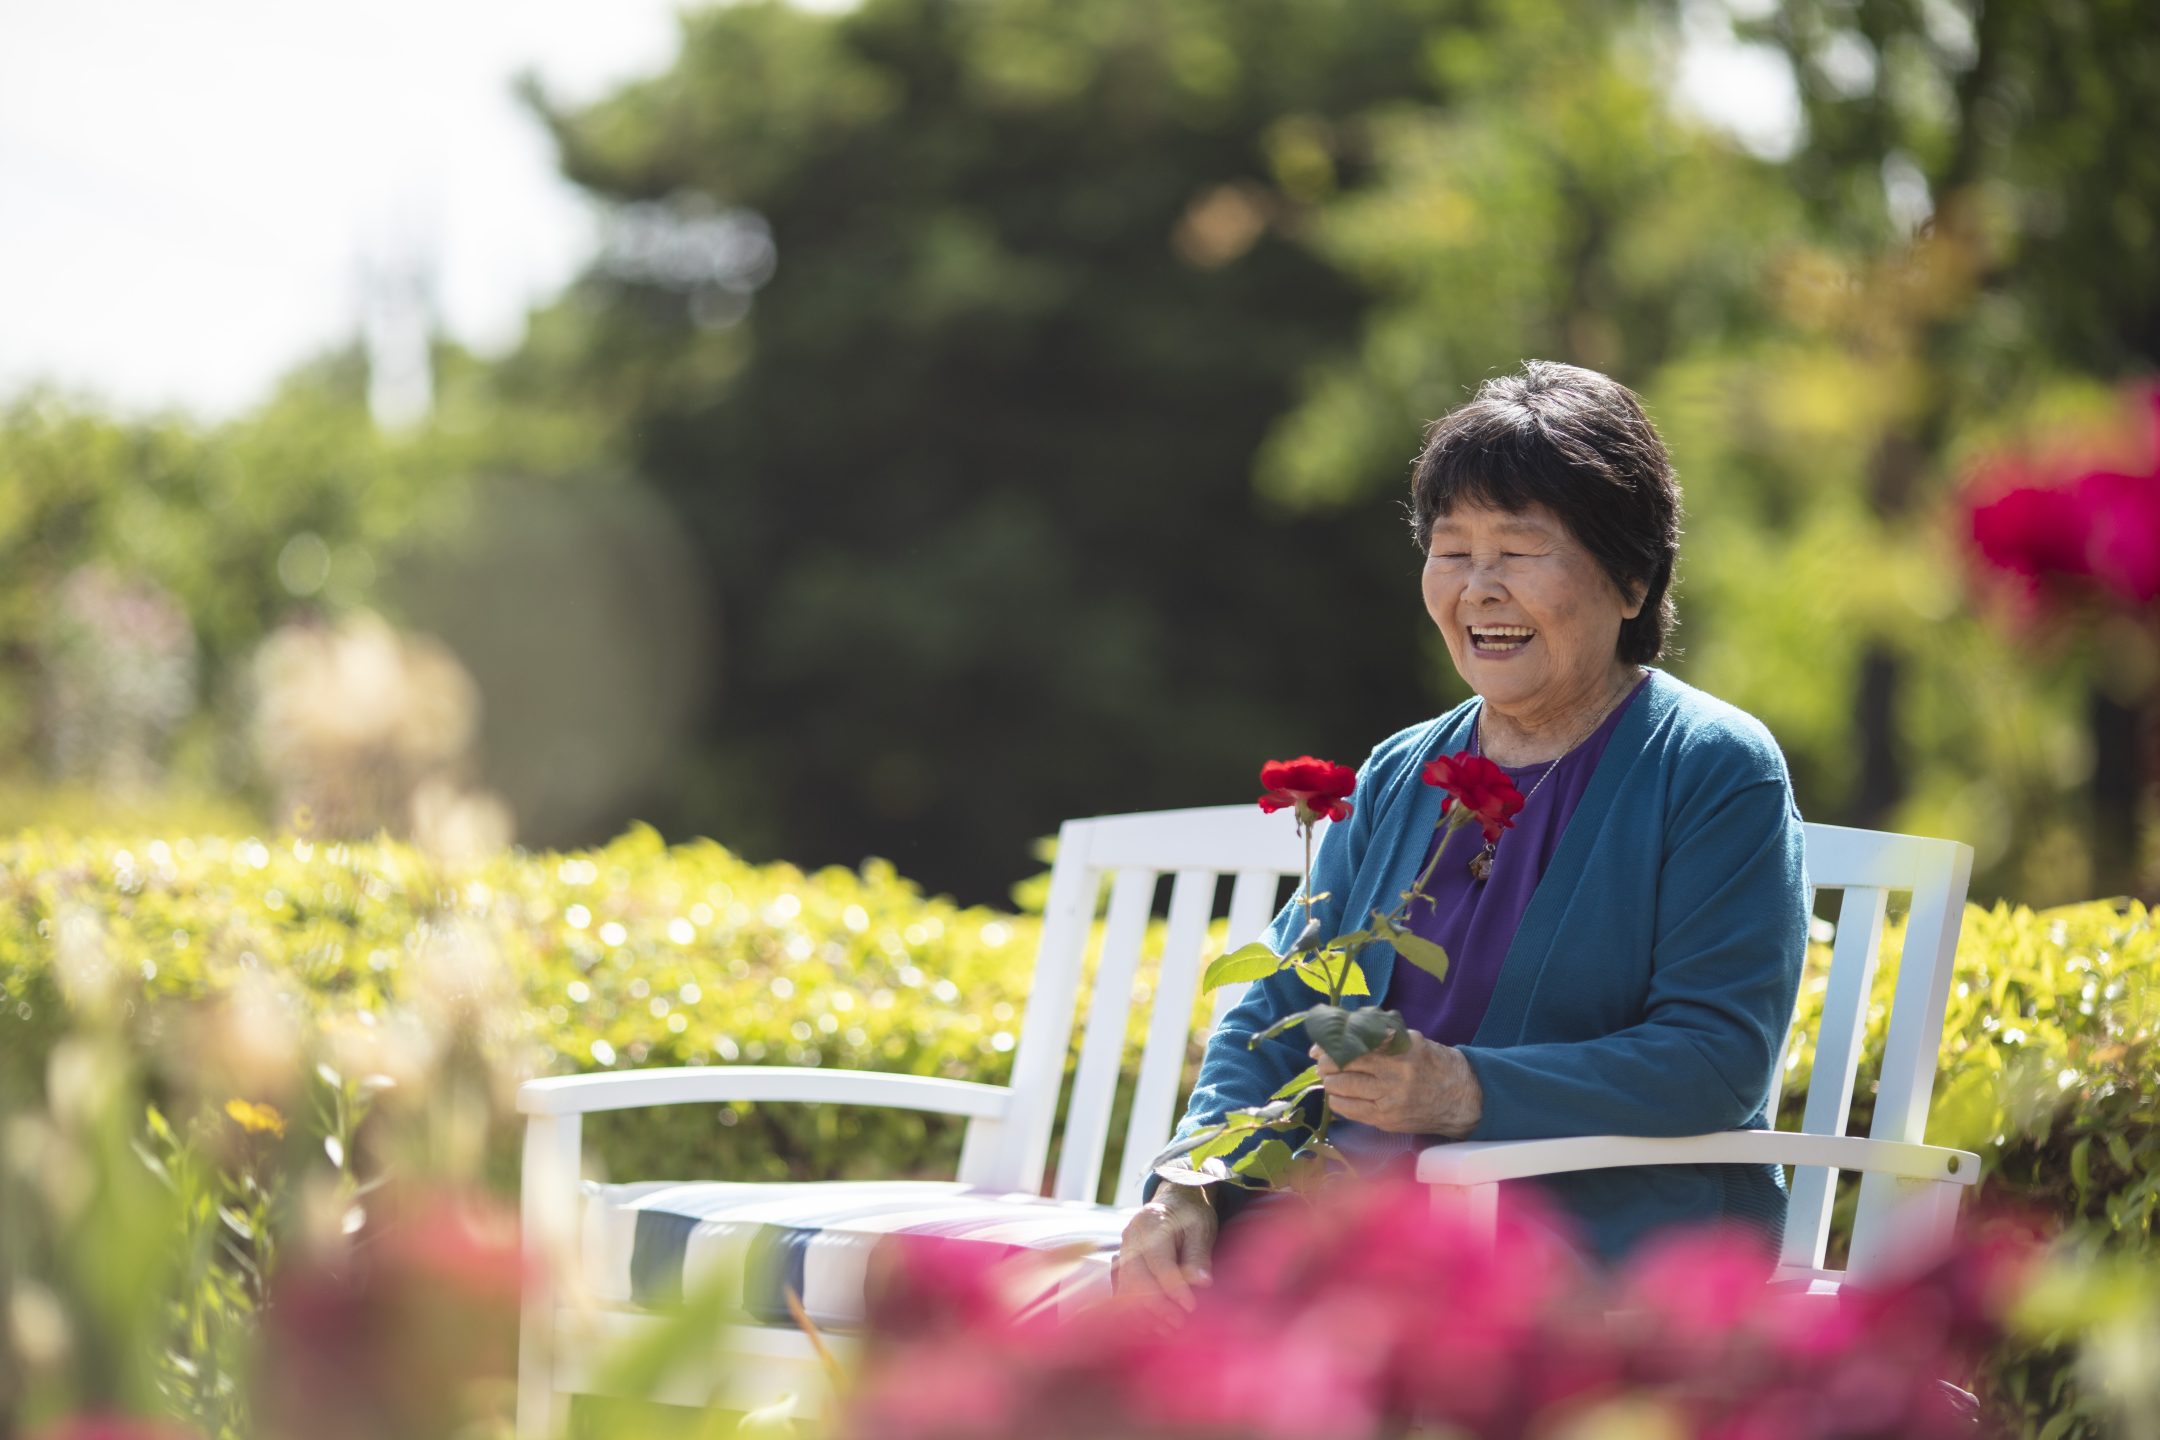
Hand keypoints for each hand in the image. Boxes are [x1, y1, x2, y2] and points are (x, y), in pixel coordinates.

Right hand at [1114, 1184, 1216, 1322]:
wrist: (1174, 1203)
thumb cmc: (1191, 1215)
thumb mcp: (1201, 1229)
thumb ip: (1199, 1255)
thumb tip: (1203, 1282)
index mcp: (1151, 1221)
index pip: (1158, 1260)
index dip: (1173, 1286)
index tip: (1190, 1306)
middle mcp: (1131, 1236)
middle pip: (1135, 1276)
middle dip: (1157, 1304)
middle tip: (1180, 1322)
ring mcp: (1122, 1250)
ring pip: (1126, 1287)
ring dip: (1145, 1312)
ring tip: (1169, 1329)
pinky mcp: (1121, 1265)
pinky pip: (1123, 1291)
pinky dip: (1137, 1310)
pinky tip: (1155, 1325)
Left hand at [1312, 1034, 1482, 1137]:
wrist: (1460, 1097)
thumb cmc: (1431, 1063)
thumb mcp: (1411, 1040)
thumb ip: (1379, 1036)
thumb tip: (1340, 1032)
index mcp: (1401, 1050)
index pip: (1355, 1044)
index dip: (1331, 1046)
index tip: (1318, 1047)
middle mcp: (1396, 1075)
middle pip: (1345, 1066)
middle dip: (1326, 1064)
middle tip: (1320, 1062)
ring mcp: (1390, 1100)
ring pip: (1344, 1089)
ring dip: (1330, 1082)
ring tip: (1328, 1078)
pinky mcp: (1387, 1120)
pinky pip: (1351, 1111)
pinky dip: (1338, 1101)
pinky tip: (1337, 1095)